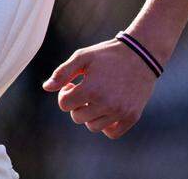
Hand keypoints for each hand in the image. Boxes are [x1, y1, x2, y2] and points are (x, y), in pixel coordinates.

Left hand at [41, 39, 157, 138]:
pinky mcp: (132, 116)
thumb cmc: (108, 54)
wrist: (141, 55)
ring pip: (93, 126)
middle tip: (85, 90)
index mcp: (91, 89)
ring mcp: (120, 112)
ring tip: (97, 98)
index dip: (66, 93)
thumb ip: (62, 72)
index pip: (64, 104)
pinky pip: (111, 133)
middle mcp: (106, 104)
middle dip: (77, 104)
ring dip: (90, 114)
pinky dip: (106, 126)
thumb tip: (46, 88)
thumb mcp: (83, 57)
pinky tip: (107, 110)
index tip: (73, 84)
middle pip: (77, 117)